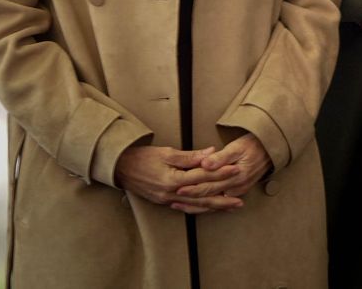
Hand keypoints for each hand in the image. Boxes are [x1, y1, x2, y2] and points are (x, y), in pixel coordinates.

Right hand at [115, 145, 242, 213]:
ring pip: (195, 205)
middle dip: (222, 198)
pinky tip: (209, 208)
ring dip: (214, 206)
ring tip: (230, 207)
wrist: (121, 168)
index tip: (237, 170)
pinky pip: (186, 207)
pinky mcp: (163, 202)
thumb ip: (190, 156)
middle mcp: (171, 193)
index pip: (203, 176)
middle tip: (240, 200)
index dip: (221, 172)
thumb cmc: (143, 157)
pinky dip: (199, 208)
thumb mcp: (167, 152)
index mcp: (173, 179)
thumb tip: (212, 153)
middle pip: (202, 196)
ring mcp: (167, 200)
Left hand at [173, 133, 271, 208]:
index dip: (192, 187)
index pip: (209, 184)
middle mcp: (236, 187)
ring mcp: (238, 191)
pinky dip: (207, 206)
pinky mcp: (238, 191)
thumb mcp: (237, 147)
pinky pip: (220, 202)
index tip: (178, 188)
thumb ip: (220, 157)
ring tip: (180, 206)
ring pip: (213, 203)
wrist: (270, 149)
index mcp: (234, 176)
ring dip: (196, 206)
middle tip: (173, 200)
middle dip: (190, 199)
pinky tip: (198, 207)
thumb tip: (205, 164)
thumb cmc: (253, 145)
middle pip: (209, 196)